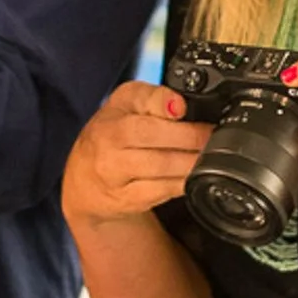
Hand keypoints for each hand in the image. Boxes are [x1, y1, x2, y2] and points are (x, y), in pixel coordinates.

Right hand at [62, 81, 211, 230]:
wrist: (84, 179)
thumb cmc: (111, 134)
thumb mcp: (126, 104)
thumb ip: (153, 98)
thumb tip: (179, 104)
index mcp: (114, 115)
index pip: (143, 107)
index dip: (168, 108)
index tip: (187, 112)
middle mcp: (109, 144)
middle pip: (155, 138)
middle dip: (191, 138)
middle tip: (213, 137)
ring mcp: (116, 174)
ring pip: (161, 168)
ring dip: (191, 163)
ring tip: (210, 156)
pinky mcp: (126, 199)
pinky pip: (161, 191)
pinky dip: (182, 183)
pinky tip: (194, 176)